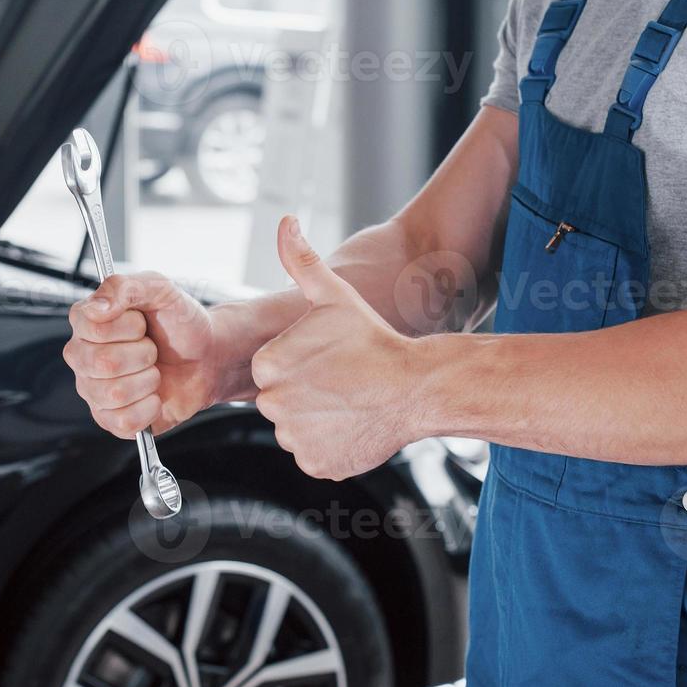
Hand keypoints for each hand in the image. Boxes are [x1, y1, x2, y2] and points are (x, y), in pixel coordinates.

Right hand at [65, 271, 227, 437]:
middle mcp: (83, 357)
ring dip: (148, 380)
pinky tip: (153, 396)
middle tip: (152, 349)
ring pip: (114, 394)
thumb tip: (98, 307)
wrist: (207, 357)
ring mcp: (94, 390)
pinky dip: (150, 408)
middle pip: (102, 363)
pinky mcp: (110, 419)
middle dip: (143, 354)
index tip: (142, 322)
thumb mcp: (160, 289)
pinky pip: (124, 421)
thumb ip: (124, 286)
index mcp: (87, 322)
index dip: (128, 325)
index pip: (92, 326)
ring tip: (153, 370)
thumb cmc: (179, 323)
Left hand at [253, 217, 417, 479]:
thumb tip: (286, 222)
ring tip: (349, 400)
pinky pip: (314, 454)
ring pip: (296, 429)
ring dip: (316, 419)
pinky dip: (331, 445)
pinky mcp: (316, 465)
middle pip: (279, 401)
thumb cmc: (375, 338)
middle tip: (340, 380)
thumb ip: (301, 261)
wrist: (418, 386)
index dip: (299, 364)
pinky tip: (353, 424)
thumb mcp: (335, 294)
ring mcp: (295, 439)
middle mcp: (273, 405)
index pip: (270, 371)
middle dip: (305, 392)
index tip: (327, 359)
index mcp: (268, 365)